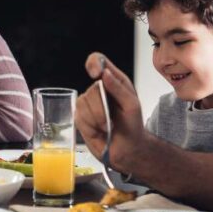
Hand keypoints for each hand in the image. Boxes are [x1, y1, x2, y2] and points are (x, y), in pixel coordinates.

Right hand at [75, 52, 145, 171]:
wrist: (127, 150)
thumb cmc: (132, 126)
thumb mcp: (132, 105)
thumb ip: (119, 88)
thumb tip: (105, 73)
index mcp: (113, 80)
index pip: (97, 60)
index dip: (94, 63)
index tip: (96, 74)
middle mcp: (99, 89)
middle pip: (91, 88)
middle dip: (101, 108)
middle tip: (111, 121)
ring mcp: (87, 103)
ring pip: (83, 103)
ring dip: (97, 119)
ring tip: (107, 127)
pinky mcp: (80, 117)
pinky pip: (79, 116)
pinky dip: (91, 126)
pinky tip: (99, 131)